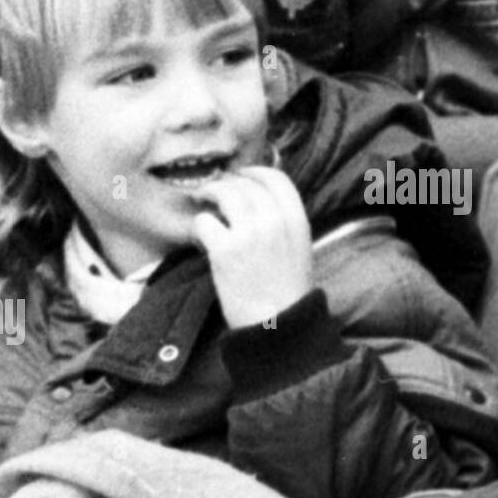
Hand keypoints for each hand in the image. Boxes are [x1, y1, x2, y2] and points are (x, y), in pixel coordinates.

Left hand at [190, 166, 312, 327]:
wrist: (276, 326)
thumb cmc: (286, 294)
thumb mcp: (298, 250)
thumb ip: (283, 223)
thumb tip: (258, 202)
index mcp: (297, 221)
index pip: (276, 178)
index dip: (254, 172)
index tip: (241, 175)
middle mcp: (274, 222)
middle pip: (246, 183)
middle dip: (227, 183)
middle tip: (213, 190)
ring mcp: (249, 234)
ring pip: (224, 194)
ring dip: (209, 194)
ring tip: (201, 200)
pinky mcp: (224, 250)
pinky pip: (204, 221)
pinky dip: (199, 226)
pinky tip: (200, 236)